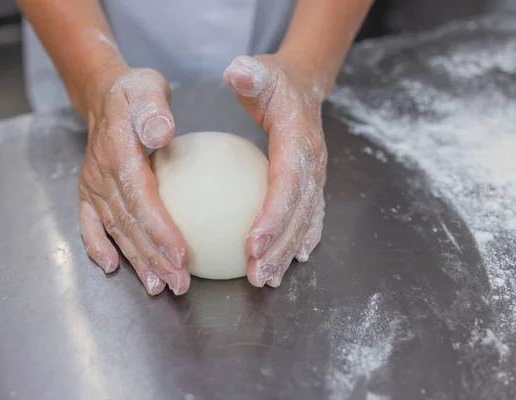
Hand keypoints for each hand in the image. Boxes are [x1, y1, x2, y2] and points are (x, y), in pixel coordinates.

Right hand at [78, 66, 189, 294]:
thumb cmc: (134, 93)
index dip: (160, 229)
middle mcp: (101, 175)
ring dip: (136, 261)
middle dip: (154, 257)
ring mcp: (92, 186)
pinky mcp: (88, 193)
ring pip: (115, 230)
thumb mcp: (147, 87)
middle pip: (130, 224)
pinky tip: (111, 267)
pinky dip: (97, 247)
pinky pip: (89, 224)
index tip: (181, 254)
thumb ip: (153, 109)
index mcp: (118, 152)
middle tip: (179, 283)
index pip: (141, 198)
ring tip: (157, 286)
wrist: (103, 95)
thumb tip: (163, 132)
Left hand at [224, 54, 326, 287]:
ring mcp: (316, 176)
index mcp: (299, 141)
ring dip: (288, 253)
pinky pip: (309, 217)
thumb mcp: (262, 71)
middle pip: (299, 212)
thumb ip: (251, 74)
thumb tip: (236, 71)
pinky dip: (301, 240)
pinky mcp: (311, 184)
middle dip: (280, 247)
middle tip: (257, 275)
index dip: (273, 215)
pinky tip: (291, 262)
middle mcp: (313, 163)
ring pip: (305, 221)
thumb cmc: (276, 82)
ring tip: (269, 279)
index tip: (252, 243)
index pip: (288, 183)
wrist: (304, 86)